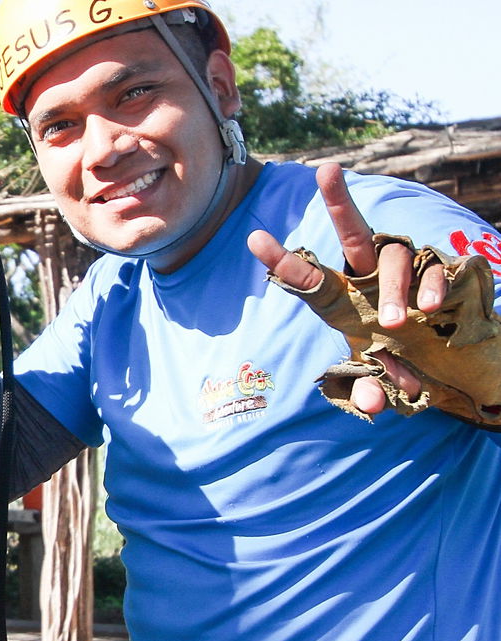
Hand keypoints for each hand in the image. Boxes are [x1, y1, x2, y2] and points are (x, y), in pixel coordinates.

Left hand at [247, 163, 446, 414]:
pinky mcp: (443, 271)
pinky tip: (430, 308)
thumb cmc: (400, 356)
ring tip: (395, 322)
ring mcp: (408, 270)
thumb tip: (372, 403)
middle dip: (338, 198)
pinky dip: (431, 286)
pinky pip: (436, 269)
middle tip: (325, 170)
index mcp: (344, 297)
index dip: (283, 261)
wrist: (453, 355)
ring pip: (394, 258)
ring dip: (393, 288)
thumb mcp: (381, 377)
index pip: (309, 277)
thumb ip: (372, 388)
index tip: (255, 239)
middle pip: (353, 230)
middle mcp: (371, 274)